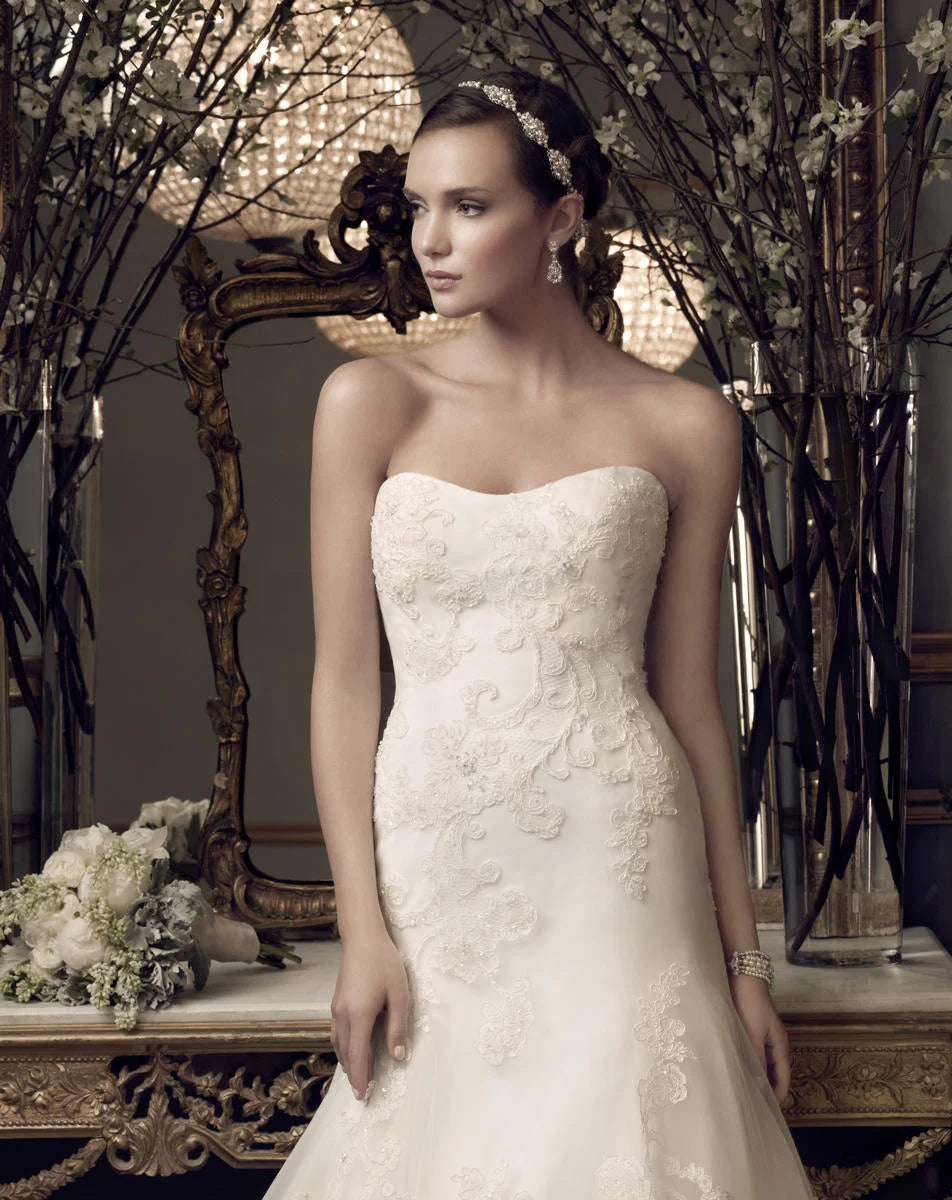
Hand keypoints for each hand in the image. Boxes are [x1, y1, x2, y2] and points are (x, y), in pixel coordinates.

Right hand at [331, 931, 409, 1100]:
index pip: (358, 1056)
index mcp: (358, 1015)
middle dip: (353, 1074)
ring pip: (338, 1043)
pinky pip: (337, 1032)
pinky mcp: (336, 1002)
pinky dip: (343, 1046)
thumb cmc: (384, 962)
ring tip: (357, 1075)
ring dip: (347, 1061)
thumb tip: (398, 1056)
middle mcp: (342, 1015)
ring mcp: (336, 1008)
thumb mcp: (399, 994)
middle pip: (346, 1053)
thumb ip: (398, 1027)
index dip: (361, 1077)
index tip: (363, 1095)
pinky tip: (351, 1048)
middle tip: (361, 1092)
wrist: (363, 937)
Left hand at [728, 974, 790, 1104]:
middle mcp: (774, 1042)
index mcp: (780, 1045)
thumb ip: (755, 1059)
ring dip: (757, 1076)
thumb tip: (758, 1086)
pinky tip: (737, 1068)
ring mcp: (764, 1035)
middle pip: (774, 1073)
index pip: (783, 1078)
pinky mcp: (752, 1028)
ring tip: (744, 1091)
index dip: (777, 1095)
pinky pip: (754, 1053)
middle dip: (767, 1089)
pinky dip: (749, 1063)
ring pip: (763, 1063)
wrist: (742, 974)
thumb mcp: (752, 1033)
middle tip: (754, 1106)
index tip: (768, 1112)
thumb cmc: (749, 1003)